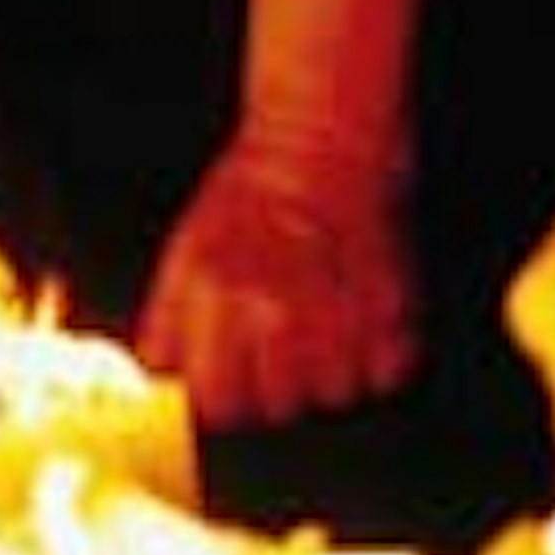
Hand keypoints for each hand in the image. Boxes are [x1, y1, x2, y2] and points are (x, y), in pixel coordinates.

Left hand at [137, 133, 418, 428]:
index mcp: (221, 299)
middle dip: (270, 389)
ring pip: (332, 396)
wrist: (324, 146)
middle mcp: (281, 314)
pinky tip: (354, 321)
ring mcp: (341, 317)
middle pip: (277, 409)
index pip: (216, 401)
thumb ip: (167, 323)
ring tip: (316, 326)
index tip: (225, 387)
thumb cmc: (248, 196)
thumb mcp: (186, 251)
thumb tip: (158, 380)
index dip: (219, 400)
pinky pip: (383, 375)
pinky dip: (372, 360)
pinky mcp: (395, 312)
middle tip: (272, 351)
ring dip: (323, 376)